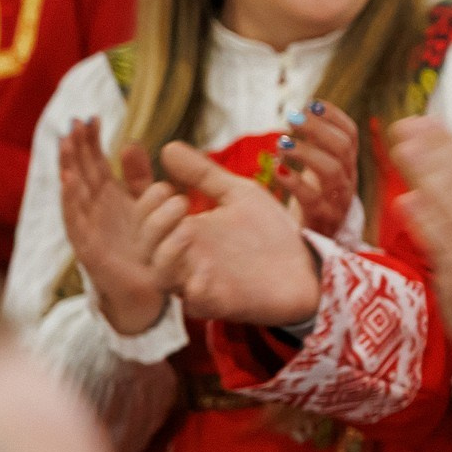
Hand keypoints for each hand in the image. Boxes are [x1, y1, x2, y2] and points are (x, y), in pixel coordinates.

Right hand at [60, 119, 187, 335]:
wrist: (145, 298)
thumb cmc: (143, 253)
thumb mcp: (144, 209)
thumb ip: (138, 179)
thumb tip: (130, 143)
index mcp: (106, 203)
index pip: (94, 166)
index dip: (90, 143)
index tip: (90, 116)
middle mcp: (94, 216)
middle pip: (81, 176)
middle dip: (75, 150)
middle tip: (72, 123)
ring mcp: (89, 234)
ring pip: (76, 198)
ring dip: (68, 171)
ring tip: (64, 146)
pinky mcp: (91, 254)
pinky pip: (80, 227)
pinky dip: (72, 204)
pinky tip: (71, 183)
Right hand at [153, 142, 319, 326]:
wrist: (307, 264)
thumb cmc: (269, 232)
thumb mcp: (237, 194)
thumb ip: (204, 175)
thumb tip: (167, 147)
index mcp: (183, 230)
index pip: (144, 219)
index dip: (144, 202)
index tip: (164, 183)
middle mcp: (183, 258)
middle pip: (143, 248)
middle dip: (151, 222)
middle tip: (178, 200)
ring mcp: (199, 282)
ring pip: (160, 276)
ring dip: (166, 251)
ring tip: (188, 227)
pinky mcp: (220, 304)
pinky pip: (194, 302)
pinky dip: (193, 287)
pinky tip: (202, 271)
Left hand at [273, 101, 358, 237]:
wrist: (316, 250)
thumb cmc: (312, 203)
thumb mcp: (319, 173)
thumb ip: (314, 147)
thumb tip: (299, 113)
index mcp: (348, 166)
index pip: (351, 134)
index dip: (334, 115)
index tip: (312, 103)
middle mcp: (348, 181)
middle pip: (343, 147)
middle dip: (318, 128)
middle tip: (291, 117)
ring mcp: (338, 201)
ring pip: (332, 169)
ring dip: (306, 151)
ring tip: (281, 143)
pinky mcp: (322, 219)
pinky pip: (312, 198)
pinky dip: (293, 181)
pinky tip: (276, 170)